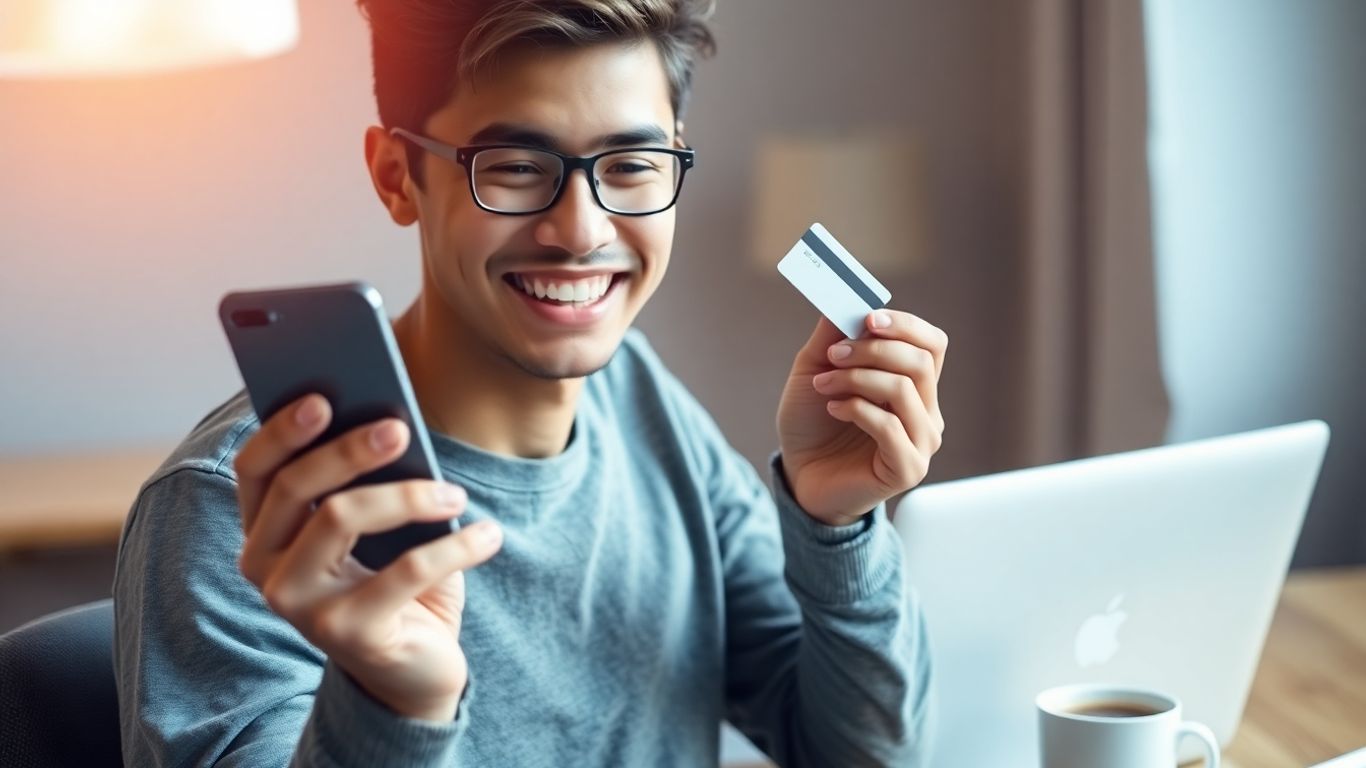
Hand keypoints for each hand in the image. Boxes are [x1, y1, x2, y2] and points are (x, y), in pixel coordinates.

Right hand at [234, 394, 501, 720]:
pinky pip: (405, 570)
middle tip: (401, 429)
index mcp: (267, 530)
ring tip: (457, 493)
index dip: (282, 430)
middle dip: (350, 449)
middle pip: (296, 487)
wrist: (417, 668)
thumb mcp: (383, 527)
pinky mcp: (347, 635)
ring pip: (341, 517)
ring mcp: (299, 605)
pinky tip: (489, 535)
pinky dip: (456, 546)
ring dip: (409, 495)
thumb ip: (372, 480)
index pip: (256, 469)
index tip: (323, 397)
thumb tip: (391, 423)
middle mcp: (266, 567)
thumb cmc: (398, 579)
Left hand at [777, 311, 946, 525]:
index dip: (905, 325)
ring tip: (823, 386)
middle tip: (833, 355)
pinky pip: (890, 426)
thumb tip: (847, 299)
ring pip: (903, 389)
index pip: (932, 344)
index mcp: (914, 385)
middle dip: (872, 350)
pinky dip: (856, 408)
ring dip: (856, 378)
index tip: (867, 319)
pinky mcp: (908, 468)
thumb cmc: (813, 423)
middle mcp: (926, 411)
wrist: (799, 475)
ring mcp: (921, 442)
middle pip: (919, 361)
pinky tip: (833, 409)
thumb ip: (833, 336)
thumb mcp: (816, 370)